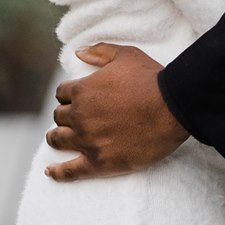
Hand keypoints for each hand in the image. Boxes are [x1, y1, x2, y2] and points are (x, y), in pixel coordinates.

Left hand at [45, 44, 187, 181]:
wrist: (174, 109)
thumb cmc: (152, 80)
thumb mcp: (126, 56)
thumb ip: (99, 52)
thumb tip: (78, 52)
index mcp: (82, 90)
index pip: (62, 93)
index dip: (69, 95)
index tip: (76, 99)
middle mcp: (79, 116)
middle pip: (59, 117)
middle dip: (66, 116)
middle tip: (77, 118)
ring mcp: (87, 141)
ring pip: (58, 140)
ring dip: (57, 137)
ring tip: (59, 139)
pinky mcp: (99, 163)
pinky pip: (70, 171)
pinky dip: (58, 172)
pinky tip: (51, 171)